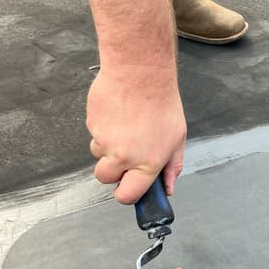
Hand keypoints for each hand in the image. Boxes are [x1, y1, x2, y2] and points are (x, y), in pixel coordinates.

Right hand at [86, 64, 186, 203]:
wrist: (140, 73)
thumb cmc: (161, 103)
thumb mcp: (177, 138)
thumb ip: (172, 167)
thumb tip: (168, 187)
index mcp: (146, 164)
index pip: (127, 196)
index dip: (126, 193)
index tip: (127, 187)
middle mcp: (122, 156)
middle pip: (104, 178)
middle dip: (112, 170)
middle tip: (125, 153)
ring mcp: (103, 141)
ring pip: (98, 154)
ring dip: (107, 147)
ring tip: (124, 126)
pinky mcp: (91, 125)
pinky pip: (94, 133)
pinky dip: (103, 127)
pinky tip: (117, 113)